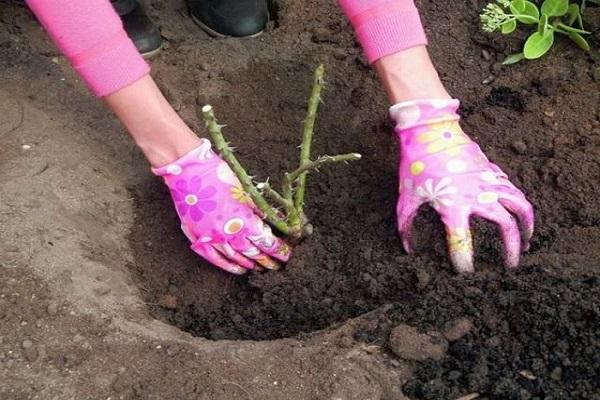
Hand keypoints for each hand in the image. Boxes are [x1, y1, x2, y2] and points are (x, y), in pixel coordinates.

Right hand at [152, 139, 290, 274]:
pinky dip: (229, 266)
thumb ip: (262, 211)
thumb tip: (279, 221)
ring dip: (251, 264)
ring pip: (236, 258)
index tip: (287, 254)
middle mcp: (229, 234)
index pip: (267, 242)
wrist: (189, 171)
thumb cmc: (220, 176)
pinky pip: (215, 258)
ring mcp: (212, 238)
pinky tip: (239, 270)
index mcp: (244, 221)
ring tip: (261, 268)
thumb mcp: (247, 192)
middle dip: (268, 260)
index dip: (279, 250)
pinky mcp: (199, 237)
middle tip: (277, 265)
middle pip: (254, 254)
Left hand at [391, 99, 533, 272]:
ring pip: (519, 206)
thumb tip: (408, 248)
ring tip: (527, 242)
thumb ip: (406, 225)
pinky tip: (518, 215)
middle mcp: (477, 195)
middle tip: (509, 265)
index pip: (461, 240)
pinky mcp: (494, 171)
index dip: (464, 259)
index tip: (466, 271)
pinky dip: (520, 205)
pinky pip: (514, 191)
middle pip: (505, 226)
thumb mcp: (406, 197)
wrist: (431, 132)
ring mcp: (489, 182)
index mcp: (453, 205)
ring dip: (526, 226)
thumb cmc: (416, 165)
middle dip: (510, 249)